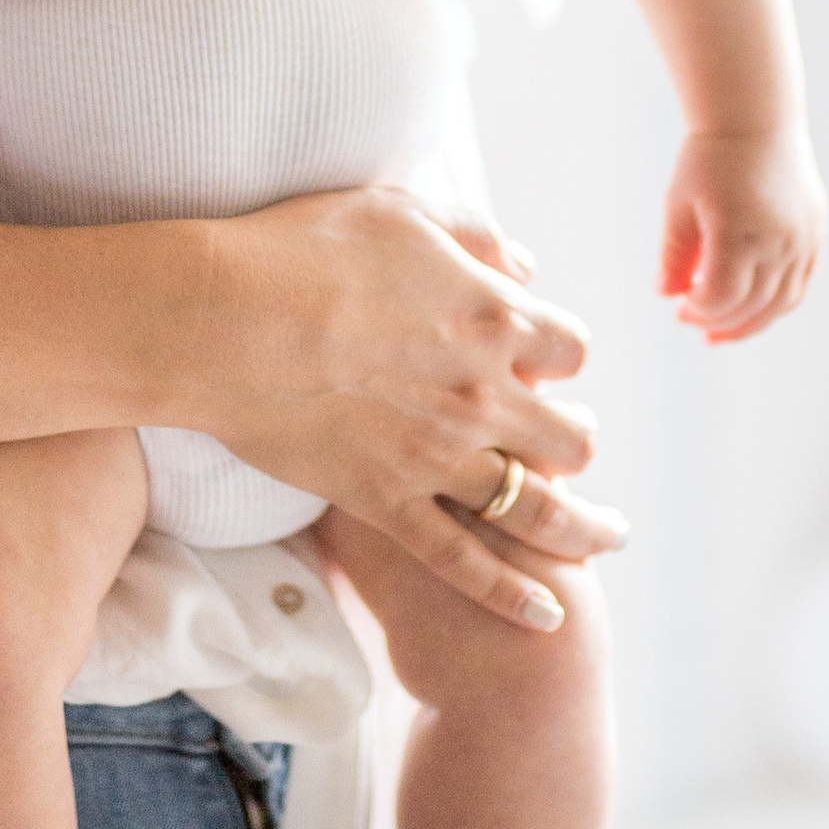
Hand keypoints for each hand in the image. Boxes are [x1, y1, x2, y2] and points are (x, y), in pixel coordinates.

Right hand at [191, 184, 627, 629]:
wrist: (222, 319)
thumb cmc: (301, 250)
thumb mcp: (400, 212)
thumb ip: (473, 236)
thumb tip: (525, 266)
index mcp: (491, 316)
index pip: (570, 346)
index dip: (560, 353)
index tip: (541, 357)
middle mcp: (482, 392)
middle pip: (572, 435)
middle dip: (575, 436)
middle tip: (562, 438)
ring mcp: (439, 456)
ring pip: (540, 508)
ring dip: (583, 526)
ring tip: (605, 537)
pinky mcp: (389, 503)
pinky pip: (465, 564)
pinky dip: (512, 596)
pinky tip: (547, 616)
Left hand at [658, 127, 825, 342]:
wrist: (754, 119)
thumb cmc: (708, 159)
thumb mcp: (678, 204)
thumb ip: (672, 254)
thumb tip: (667, 294)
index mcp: (737, 233)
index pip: (720, 298)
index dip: (697, 310)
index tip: (678, 306)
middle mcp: (776, 240)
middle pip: (751, 306)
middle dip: (718, 321)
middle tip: (691, 321)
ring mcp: (801, 239)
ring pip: (781, 303)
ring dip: (751, 323)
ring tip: (722, 331)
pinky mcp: (815, 232)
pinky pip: (801, 283)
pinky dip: (778, 303)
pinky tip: (756, 308)